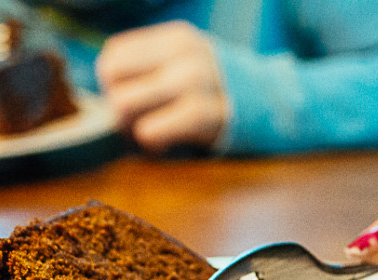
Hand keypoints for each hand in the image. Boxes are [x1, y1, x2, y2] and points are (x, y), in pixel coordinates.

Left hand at [95, 21, 227, 153]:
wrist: (272, 107)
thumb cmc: (218, 93)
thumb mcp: (188, 64)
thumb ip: (150, 67)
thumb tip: (105, 91)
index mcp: (175, 37)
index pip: (113, 55)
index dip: (113, 84)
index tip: (134, 100)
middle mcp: (183, 52)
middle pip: (111, 76)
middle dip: (117, 106)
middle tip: (138, 122)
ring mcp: (194, 80)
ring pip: (122, 103)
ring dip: (129, 126)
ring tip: (150, 132)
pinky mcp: (204, 114)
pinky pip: (149, 131)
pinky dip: (148, 141)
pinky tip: (164, 143)